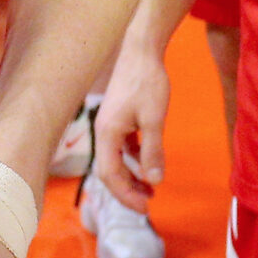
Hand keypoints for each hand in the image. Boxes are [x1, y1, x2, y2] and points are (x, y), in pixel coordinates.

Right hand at [95, 37, 172, 210]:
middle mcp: (103, 131)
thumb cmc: (147, 82)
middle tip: (148, 204)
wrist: (141, 50)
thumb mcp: (154, 119)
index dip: (125, 195)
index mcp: (107, 133)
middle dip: (126, 190)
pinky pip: (121, 147)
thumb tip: (154, 181)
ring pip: (115, 160)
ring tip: (150, 188)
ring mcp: (109, 124)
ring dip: (130, 176)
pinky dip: (132, 159)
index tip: (146, 207)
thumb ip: (153, 151)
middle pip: (108, 171)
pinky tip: (147, 162)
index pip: (109, 175)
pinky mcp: (118, 118)